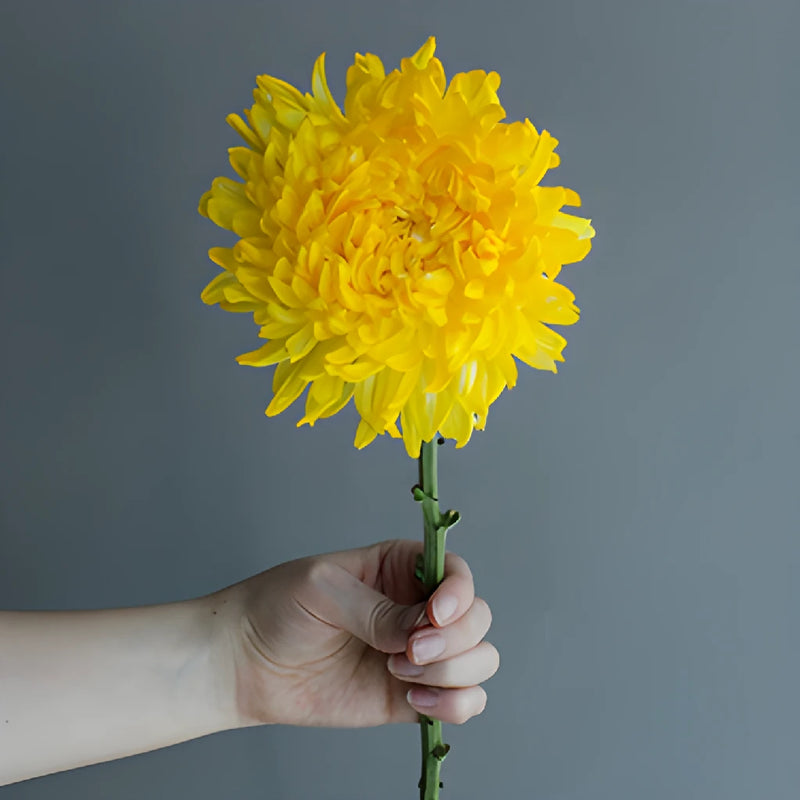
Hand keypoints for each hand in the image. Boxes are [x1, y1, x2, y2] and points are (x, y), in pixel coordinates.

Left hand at [216, 539, 497, 727]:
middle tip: (409, 650)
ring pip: (479, 660)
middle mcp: (417, 608)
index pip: (456, 573)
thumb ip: (376, 610)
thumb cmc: (278, 607)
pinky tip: (415, 700)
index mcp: (400, 567)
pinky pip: (463, 702)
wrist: (245, 664)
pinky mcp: (411, 696)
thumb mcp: (324, 589)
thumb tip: (420, 634)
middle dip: (454, 639)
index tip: (435, 614)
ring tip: (400, 672)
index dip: (459, 594)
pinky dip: (455, 705)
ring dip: (454, 671)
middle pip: (477, 618)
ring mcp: (419, 654)